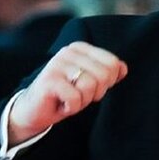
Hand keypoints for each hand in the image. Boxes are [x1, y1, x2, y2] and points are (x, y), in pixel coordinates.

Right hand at [8, 41, 127, 144]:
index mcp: (80, 48)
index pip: (113, 63)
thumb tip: (123, 68)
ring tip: (69, 99)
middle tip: (79, 95)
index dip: (107, 83)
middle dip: (96, 93)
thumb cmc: (65, 95)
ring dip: (83, 101)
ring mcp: (57, 64)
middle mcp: (68, 51)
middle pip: (104, 75)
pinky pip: (76, 98)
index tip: (90, 87)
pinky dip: (72, 107)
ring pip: (91, 86)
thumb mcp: (91, 83)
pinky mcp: (49, 80)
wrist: (34, 111)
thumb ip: (108, 73)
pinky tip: (61, 104)